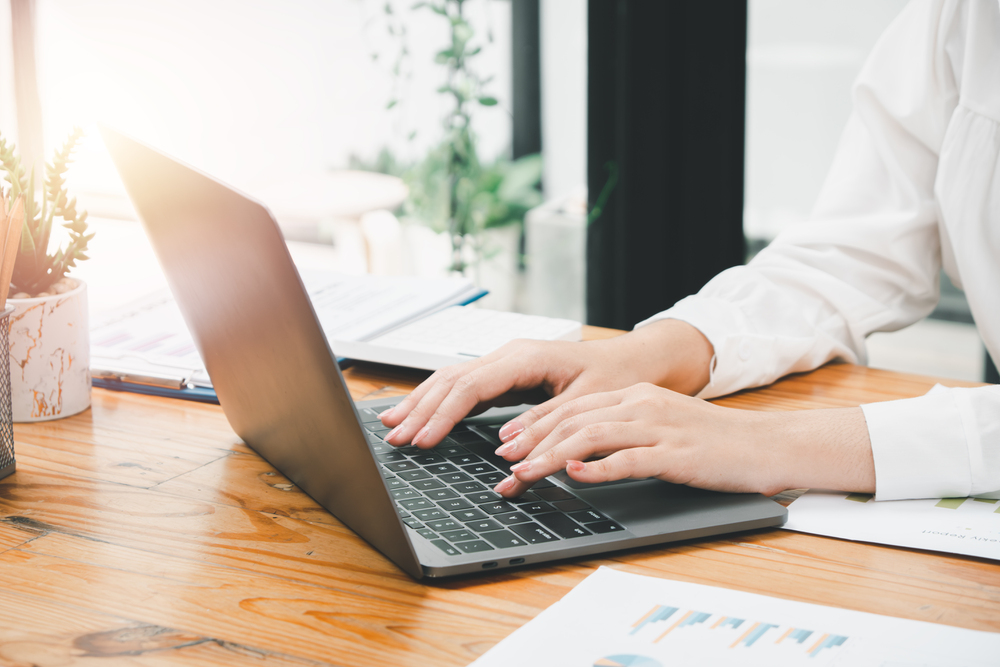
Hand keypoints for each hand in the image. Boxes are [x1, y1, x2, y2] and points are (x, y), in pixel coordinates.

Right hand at [379, 319, 713, 448]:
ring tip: (391, 426)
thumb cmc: (615, 378)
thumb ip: (547, 424)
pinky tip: (421, 416)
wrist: (633, 361)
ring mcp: (504, 363)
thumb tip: (507, 447)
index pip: (470, 386)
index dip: (442, 415)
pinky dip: (438, 402)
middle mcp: (509, 355)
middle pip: (451, 380)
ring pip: (451, 380)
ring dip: (421, 403)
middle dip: (419, 409)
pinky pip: (464, 387)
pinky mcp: (505, 375)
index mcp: (526, 358)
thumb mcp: (587, 405)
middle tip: (393, 438)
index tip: (422, 440)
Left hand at [491, 383, 875, 496]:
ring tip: (524, 473)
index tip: (505, 444)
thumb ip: (619, 433)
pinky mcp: (675, 454)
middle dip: (532, 441)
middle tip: (502, 463)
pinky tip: (574, 476)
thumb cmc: (711, 441)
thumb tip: (575, 453)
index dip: (534, 425)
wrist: (765, 445)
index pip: (571, 407)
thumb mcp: (659, 427)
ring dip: (551, 456)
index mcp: (634, 395)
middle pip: (572, 419)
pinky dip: (597, 467)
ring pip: (591, 436)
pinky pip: (628, 458)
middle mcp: (641, 404)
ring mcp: (658, 427)